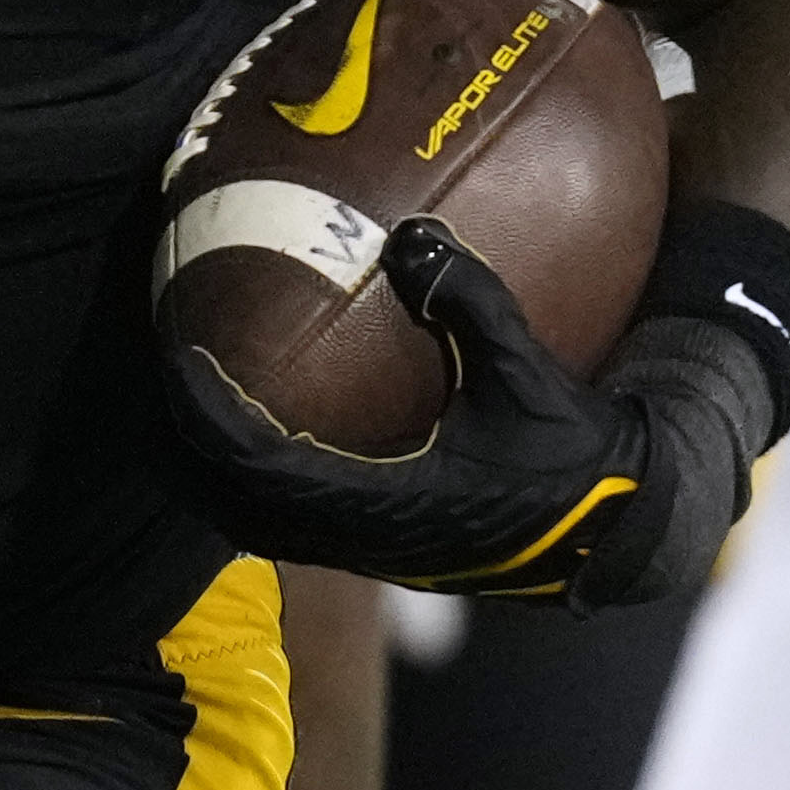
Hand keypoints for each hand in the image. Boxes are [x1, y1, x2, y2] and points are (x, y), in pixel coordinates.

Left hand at [168, 214, 788, 610]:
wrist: (623, 530)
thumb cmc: (581, 455)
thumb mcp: (529, 372)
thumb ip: (470, 303)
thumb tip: (413, 234)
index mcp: (387, 507)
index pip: (262, 466)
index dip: (209, 417)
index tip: (178, 361)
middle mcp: (365, 542)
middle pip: (234, 506)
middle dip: (189, 447)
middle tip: (166, 375)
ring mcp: (370, 555)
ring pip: (257, 524)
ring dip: (218, 469)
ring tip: (193, 403)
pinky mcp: (384, 552)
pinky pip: (291, 521)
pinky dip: (258, 476)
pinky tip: (260, 424)